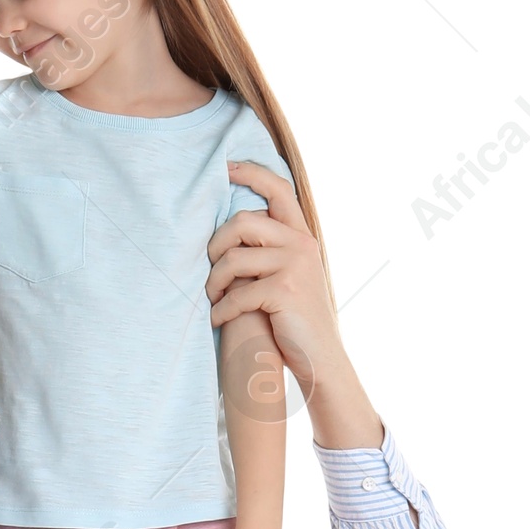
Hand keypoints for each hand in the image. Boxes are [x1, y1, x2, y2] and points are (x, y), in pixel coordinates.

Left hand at [206, 165, 339, 398]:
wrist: (321, 359)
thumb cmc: (296, 320)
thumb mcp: (290, 276)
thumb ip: (271, 251)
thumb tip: (234, 229)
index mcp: (302, 236)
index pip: (278, 188)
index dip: (250, 173)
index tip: (224, 169)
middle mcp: (301, 244)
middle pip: (242, 222)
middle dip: (215, 246)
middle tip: (209, 271)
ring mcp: (294, 266)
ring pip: (233, 257)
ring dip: (214, 282)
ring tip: (211, 299)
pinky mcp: (283, 291)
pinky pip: (237, 293)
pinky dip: (221, 310)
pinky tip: (217, 321)